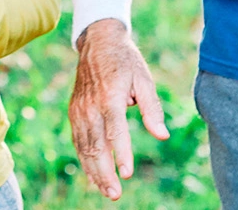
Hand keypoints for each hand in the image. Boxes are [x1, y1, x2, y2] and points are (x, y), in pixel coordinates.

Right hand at [68, 20, 169, 200]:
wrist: (98, 43)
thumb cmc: (125, 62)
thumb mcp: (143, 79)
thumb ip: (151, 108)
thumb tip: (162, 135)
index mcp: (110, 97)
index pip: (116, 132)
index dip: (122, 154)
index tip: (128, 173)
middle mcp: (91, 106)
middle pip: (96, 146)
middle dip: (105, 172)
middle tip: (115, 193)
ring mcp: (80, 110)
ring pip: (84, 147)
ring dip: (94, 171)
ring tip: (106, 190)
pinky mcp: (74, 112)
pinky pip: (78, 141)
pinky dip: (84, 160)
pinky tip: (94, 175)